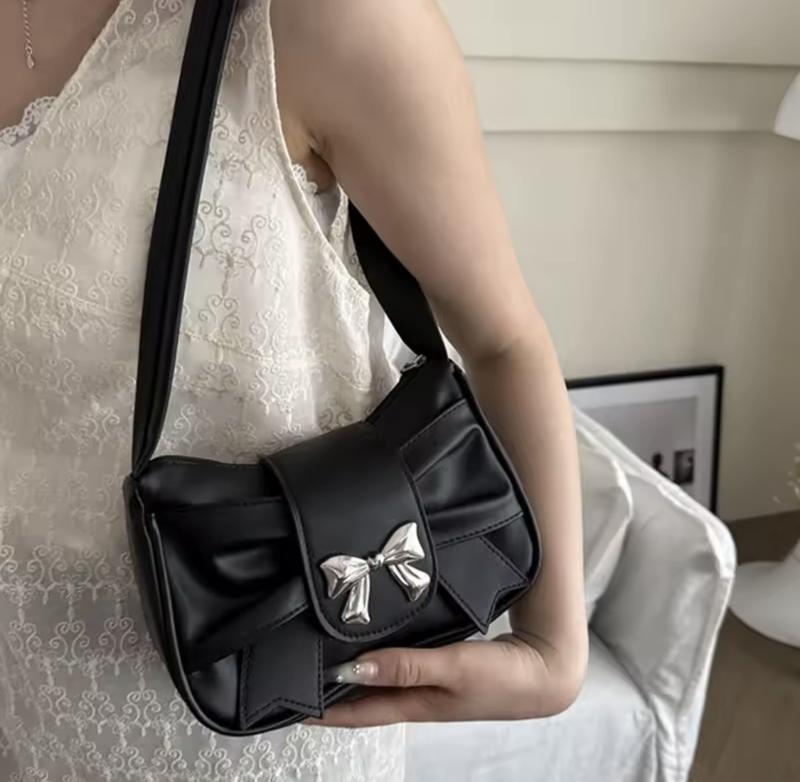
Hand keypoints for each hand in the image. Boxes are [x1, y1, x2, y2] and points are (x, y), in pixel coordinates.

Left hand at [304, 630, 585, 727]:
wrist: (543, 671)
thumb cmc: (500, 678)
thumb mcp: (451, 669)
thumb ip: (405, 667)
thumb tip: (354, 669)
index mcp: (412, 704)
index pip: (354, 711)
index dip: (318, 709)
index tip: (284, 700)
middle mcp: (414, 695)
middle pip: (360, 696)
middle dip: (328, 689)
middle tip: (295, 669)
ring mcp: (427, 682)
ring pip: (378, 677)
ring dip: (352, 670)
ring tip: (323, 651)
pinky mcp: (439, 665)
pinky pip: (398, 661)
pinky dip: (378, 654)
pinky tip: (371, 638)